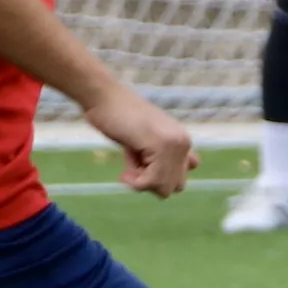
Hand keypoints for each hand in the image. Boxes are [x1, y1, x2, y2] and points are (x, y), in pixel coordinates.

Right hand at [86, 83, 196, 197]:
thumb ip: (157, 160)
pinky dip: (135, 183)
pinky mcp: (161, 145)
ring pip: (165, 188)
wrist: (103, 97)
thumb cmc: (117, 119)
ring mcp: (175, 144)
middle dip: (152, 181)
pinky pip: (151, 182)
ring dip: (143, 182)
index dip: (158, 177)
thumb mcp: (143, 144)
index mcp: (181, 140)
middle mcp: (184, 142)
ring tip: (130, 162)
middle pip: (175, 186)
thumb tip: (167, 190)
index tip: (140, 164)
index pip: (180, 177)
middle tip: (134, 163)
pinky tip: (124, 171)